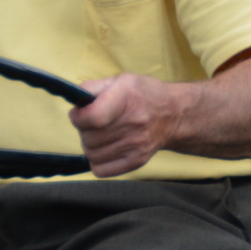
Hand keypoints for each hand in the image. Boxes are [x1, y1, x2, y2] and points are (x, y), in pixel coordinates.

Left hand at [70, 72, 184, 177]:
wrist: (175, 113)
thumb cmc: (143, 95)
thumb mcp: (120, 80)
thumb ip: (93, 88)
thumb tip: (75, 105)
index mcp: (127, 97)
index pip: (92, 118)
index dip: (79, 117)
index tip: (80, 114)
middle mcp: (134, 122)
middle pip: (89, 137)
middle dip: (86, 130)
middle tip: (97, 122)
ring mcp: (137, 144)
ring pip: (92, 154)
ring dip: (92, 145)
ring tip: (104, 134)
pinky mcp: (137, 160)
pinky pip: (100, 169)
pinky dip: (98, 161)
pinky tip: (108, 148)